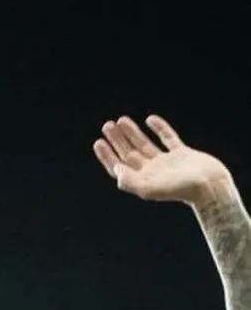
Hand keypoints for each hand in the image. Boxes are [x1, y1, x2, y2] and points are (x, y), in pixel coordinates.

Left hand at [93, 115, 232, 207]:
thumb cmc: (181, 190)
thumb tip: (116, 169)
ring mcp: (168, 162)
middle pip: (129, 153)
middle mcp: (152, 171)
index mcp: (142, 180)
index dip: (108, 155)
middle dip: (118, 140)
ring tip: (121, 120)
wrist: (211, 187)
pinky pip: (168, 138)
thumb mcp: (150, 188)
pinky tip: (150, 119)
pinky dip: (160, 128)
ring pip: (145, 144)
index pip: (119, 167)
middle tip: (107, 125)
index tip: (99, 141)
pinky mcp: (183, 154)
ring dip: (133, 132)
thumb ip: (130, 181)